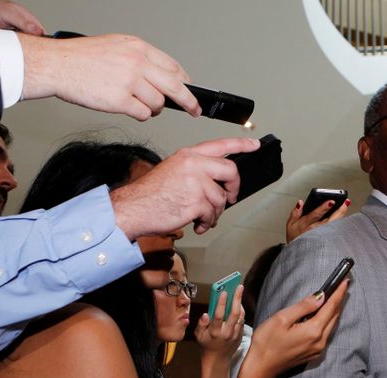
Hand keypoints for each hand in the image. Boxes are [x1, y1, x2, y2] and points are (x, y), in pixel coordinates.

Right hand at [19, 33, 200, 119]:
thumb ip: (139, 58)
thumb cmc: (81, 57)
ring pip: (158, 103)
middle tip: (194, 109)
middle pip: (175, 87)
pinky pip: (143, 114)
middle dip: (189, 101)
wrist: (57, 65)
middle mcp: (137, 62)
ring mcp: (130, 82)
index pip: (173, 67)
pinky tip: (132, 109)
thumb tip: (161, 75)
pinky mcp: (120, 100)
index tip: (189, 90)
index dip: (185, 82)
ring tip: (142, 106)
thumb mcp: (116, 45)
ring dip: (154, 109)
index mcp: (138, 48)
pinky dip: (141, 115)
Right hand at [110, 137, 259, 236]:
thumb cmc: (149, 194)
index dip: (241, 144)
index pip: (221, 144)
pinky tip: (197, 224)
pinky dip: (207, 222)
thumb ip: (195, 171)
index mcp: (188, 155)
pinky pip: (212, 214)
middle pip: (230, 171)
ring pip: (221, 198)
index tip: (254, 145)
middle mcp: (193, 165)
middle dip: (233, 187)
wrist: (132, 209)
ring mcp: (195, 182)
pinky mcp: (195, 202)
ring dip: (215, 213)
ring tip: (202, 217)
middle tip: (229, 197)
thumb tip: (218, 183)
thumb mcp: (172, 170)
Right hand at [195, 285, 244, 360]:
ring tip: (239, 291)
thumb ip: (201, 324)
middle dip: (237, 298)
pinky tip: (238, 302)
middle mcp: (226, 333)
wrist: (217, 360)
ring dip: (240, 303)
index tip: (223, 292)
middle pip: (234, 313)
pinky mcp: (240, 335)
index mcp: (214, 332)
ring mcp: (235, 335)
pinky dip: (241, 310)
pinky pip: (242, 320)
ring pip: (240, 316)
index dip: (221, 303)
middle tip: (239, 286)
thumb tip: (205, 315)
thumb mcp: (199, 335)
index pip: (218, 316)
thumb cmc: (207, 344)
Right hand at [246, 279, 348, 377]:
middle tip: (342, 286)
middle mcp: (320, 341)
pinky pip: (326, 334)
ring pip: (331, 325)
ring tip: (334, 297)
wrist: (261, 366)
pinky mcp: (314, 353)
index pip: (331, 307)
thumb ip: (303, 306)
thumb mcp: (282, 318)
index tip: (345, 281)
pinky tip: (323, 315)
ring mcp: (318, 349)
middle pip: (334, 316)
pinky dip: (327, 321)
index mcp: (313, 331)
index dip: (338, 292)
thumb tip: (320, 296)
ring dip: (333, 311)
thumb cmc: (267, 342)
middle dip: (339, 300)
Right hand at [285, 198, 349, 242]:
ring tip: (346, 205)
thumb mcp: (290, 224)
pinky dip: (341, 223)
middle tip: (345, 202)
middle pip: (329, 221)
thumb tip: (300, 203)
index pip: (315, 215)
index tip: (331, 201)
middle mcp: (315, 230)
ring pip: (335, 226)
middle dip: (338, 211)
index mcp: (305, 224)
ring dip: (341, 216)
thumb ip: (295, 212)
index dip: (324, 208)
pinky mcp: (328, 239)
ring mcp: (323, 236)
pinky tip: (345, 216)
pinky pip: (336, 231)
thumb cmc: (295, 237)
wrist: (297, 252)